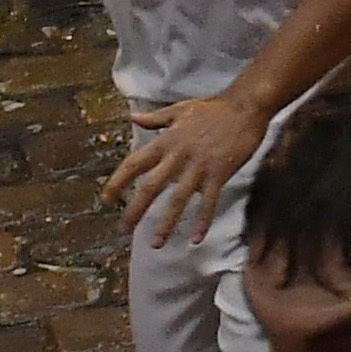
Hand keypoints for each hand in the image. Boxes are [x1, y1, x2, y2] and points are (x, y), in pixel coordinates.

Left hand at [106, 90, 268, 244]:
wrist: (244, 107)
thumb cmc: (212, 107)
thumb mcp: (179, 110)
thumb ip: (154, 118)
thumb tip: (132, 117)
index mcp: (166, 140)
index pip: (134, 163)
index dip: (117, 182)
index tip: (106, 199)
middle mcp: (178, 156)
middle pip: (150, 186)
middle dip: (135, 210)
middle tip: (123, 230)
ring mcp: (199, 166)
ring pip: (178, 199)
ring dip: (166, 223)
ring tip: (156, 244)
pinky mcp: (219, 174)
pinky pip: (209, 202)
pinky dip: (202, 220)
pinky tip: (196, 239)